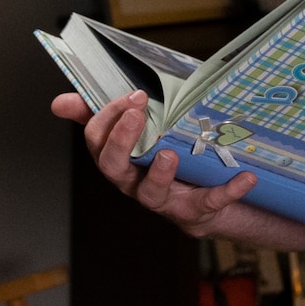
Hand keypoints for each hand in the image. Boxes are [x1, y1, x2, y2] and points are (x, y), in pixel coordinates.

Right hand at [50, 91, 304, 248]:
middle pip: (113, 168)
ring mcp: (164, 199)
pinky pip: (210, 202)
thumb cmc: (163, 157)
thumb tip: (58, 103)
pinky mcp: (195, 210)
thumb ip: (101, 113)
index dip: (109, 118)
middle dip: (122, 141)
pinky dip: (228, 190)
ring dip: (159, 173)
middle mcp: (134, 182)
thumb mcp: (136, 132)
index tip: (133, 95)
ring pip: (151, 193)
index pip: (97, 141)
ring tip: (169, 153)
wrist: (202, 201)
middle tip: (137, 114)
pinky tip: (246, 176)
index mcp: (118, 160)